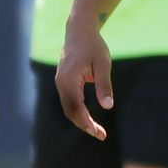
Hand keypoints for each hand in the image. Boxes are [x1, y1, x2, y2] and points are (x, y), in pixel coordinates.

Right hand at [55, 22, 112, 140]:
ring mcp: (60, 83)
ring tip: (97, 130)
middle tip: (101, 135)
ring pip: (68, 108)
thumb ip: (104, 85)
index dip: (85, 122)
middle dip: (84, 125)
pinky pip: (69, 102)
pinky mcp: (63, 83)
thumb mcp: (103, 64)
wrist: (79, 31)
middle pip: (70, 111)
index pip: (75, 107)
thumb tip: (108, 106)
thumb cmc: (93, 46)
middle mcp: (61, 83)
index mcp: (69, 80)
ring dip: (81, 121)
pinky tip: (89, 118)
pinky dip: (78, 112)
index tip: (98, 132)